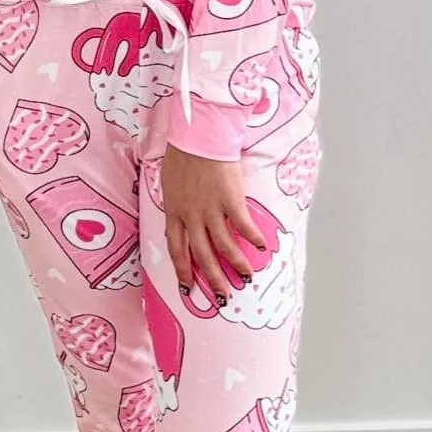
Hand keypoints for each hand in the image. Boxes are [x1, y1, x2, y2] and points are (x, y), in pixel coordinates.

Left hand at [161, 144, 267, 304]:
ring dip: (236, 264)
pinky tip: (261, 247)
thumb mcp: (169, 183)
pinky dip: (252, 238)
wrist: (198, 135)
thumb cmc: (182, 154)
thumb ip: (176, 203)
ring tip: (246, 277)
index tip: (188, 288)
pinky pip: (242, 225)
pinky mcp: (230, 199)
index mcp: (174, 213)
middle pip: (201, 255)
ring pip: (223, 246)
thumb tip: (182, 216)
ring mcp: (210, 209)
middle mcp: (191, 216)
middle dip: (212, 279)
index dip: (183, 271)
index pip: (177, 250)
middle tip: (223, 296)